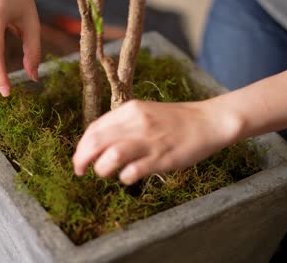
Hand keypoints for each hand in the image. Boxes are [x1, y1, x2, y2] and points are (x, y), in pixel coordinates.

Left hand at [73, 100, 241, 184]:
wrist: (208, 121)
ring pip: (110, 156)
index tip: (79, 158)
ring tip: (104, 173)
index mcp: (130, 109)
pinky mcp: (162, 158)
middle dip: (82, 159)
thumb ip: (122, 124)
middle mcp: (137, 123)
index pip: (94, 128)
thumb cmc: (175, 120)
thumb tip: (98, 144)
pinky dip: (124, 177)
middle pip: (96, 142)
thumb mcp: (145, 113)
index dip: (81, 146)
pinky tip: (128, 177)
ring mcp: (149, 140)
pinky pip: (133, 171)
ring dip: (101, 168)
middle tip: (80, 170)